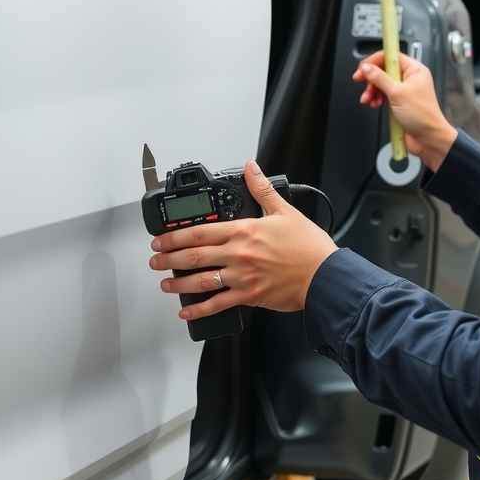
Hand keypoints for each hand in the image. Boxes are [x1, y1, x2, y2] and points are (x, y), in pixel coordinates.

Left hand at [149, 161, 337, 319]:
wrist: (324, 275)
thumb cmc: (309, 247)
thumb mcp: (285, 211)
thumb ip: (263, 190)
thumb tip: (251, 168)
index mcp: (245, 231)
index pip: (201, 231)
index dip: (176, 236)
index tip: (162, 239)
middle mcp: (239, 254)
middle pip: (195, 256)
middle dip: (169, 258)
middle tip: (155, 260)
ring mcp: (242, 277)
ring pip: (201, 280)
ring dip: (179, 282)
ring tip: (165, 282)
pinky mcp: (249, 296)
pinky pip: (218, 304)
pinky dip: (199, 309)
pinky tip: (187, 311)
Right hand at [352, 52, 456, 171]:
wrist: (429, 139)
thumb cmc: (422, 116)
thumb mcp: (397, 94)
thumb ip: (380, 78)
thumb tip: (367, 67)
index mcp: (414, 70)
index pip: (391, 56)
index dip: (374, 60)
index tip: (362, 68)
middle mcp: (410, 78)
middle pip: (384, 69)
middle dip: (371, 77)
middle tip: (360, 81)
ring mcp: (404, 90)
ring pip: (382, 83)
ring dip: (372, 90)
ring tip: (367, 98)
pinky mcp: (399, 102)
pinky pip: (384, 94)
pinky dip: (376, 98)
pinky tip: (373, 104)